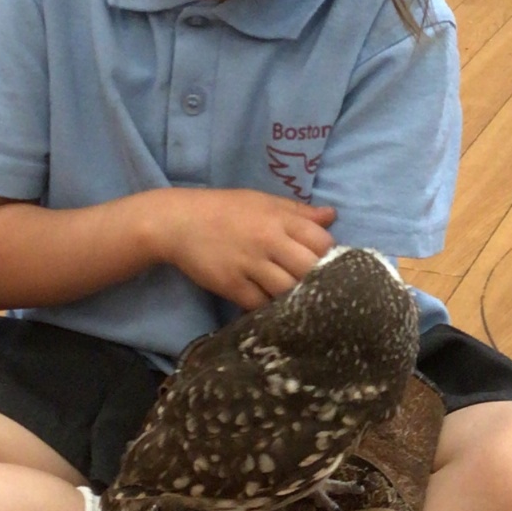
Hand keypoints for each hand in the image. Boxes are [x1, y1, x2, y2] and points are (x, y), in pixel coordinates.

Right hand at [155, 189, 335, 309]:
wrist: (179, 221)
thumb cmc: (225, 210)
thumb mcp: (263, 202)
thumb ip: (299, 212)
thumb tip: (332, 216)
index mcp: (279, 219)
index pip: (322, 241)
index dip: (330, 255)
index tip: (327, 264)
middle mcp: (268, 240)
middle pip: (310, 268)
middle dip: (318, 281)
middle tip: (318, 289)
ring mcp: (250, 264)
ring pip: (288, 290)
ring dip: (296, 298)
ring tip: (297, 301)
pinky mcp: (232, 285)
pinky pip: (261, 304)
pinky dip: (270, 309)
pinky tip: (272, 307)